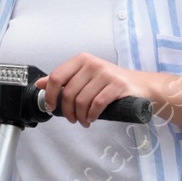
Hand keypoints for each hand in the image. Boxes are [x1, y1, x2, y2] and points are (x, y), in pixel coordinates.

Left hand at [44, 54, 181, 131]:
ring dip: (80, 116)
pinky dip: (92, 115)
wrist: (141, 85)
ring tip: (84, 121)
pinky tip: (92, 118)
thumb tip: (41, 83)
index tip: (51, 107)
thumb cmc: (111, 82)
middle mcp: (93, 64)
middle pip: (69, 93)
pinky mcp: (117, 85)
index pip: (57, 77)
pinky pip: (97, 104)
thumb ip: (64, 79)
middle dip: (67, 112)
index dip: (50, 95)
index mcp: (82, 59)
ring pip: (82, 101)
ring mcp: (106, 74)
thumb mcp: (85, 76)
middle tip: (72, 119)